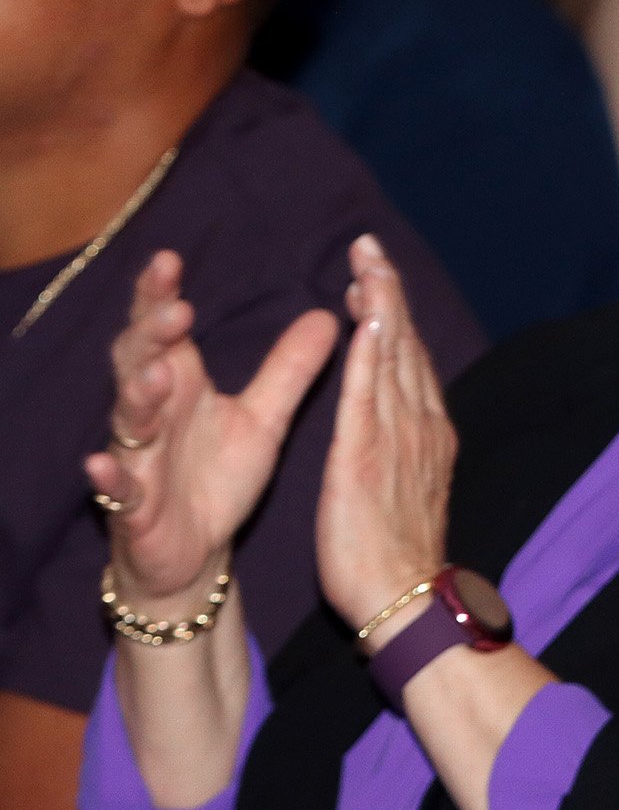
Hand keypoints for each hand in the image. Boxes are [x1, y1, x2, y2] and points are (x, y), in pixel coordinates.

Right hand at [87, 252, 338, 611]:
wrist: (196, 551)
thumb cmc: (219, 476)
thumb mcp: (263, 417)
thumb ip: (289, 369)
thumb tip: (326, 314)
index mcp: (181, 385)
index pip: (165, 331)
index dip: (161, 295)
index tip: (170, 258)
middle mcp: (152, 415)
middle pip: (138, 362)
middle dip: (152, 334)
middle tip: (176, 308)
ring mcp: (138, 460)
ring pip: (128, 421)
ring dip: (139, 396)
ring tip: (156, 374)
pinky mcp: (134, 508)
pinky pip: (117, 490)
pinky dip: (109, 477)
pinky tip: (101, 465)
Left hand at [315, 236, 456, 638]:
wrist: (406, 598)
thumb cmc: (396, 554)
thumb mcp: (409, 487)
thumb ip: (405, 445)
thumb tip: (403, 417)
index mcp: (426, 431)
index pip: (407, 359)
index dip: (391, 314)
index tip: (373, 277)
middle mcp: (419, 424)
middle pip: (404, 345)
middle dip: (387, 293)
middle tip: (367, 248)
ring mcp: (399, 437)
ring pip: (391, 357)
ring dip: (380, 305)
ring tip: (365, 263)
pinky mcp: (370, 454)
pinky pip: (371, 390)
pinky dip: (372, 349)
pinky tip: (367, 316)